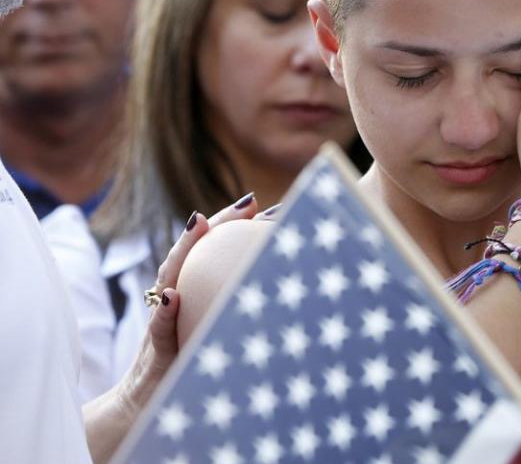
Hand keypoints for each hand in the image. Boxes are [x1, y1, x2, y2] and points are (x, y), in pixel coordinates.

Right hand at [120, 194, 259, 411]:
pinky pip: (158, 329)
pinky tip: (174, 296)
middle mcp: (175, 300)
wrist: (148, 409)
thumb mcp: (218, 340)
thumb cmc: (191, 370)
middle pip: (193, 252)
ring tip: (199, 223)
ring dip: (183, 249)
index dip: (233, 226)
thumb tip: (283, 296)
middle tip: (248, 202)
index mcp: (194, 295)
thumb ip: (238, 315)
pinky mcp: (154, 351)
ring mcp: (162, 321)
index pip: (213, 252)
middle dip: (218, 223)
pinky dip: (164, 312)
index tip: (261, 203)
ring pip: (169, 276)